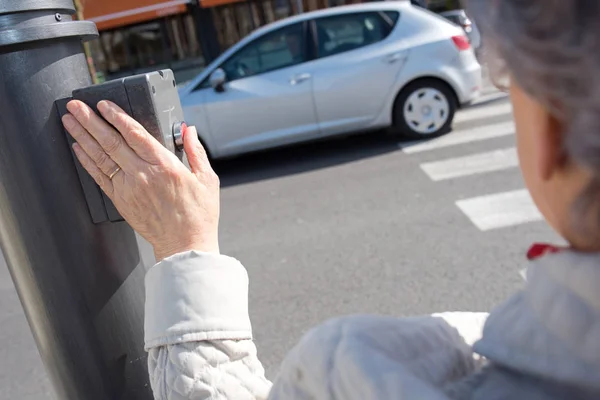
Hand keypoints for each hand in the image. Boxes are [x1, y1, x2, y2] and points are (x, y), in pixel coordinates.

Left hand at [62, 100, 219, 260]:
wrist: (185, 245)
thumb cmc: (199, 214)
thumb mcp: (207, 179)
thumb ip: (196, 151)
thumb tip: (189, 129)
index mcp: (165, 166)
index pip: (135, 133)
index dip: (116, 116)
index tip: (103, 104)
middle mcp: (143, 175)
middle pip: (111, 141)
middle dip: (90, 120)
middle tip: (75, 106)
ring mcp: (129, 189)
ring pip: (100, 157)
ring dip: (82, 136)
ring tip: (69, 121)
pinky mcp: (121, 201)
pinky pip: (99, 178)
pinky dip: (87, 161)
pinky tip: (78, 149)